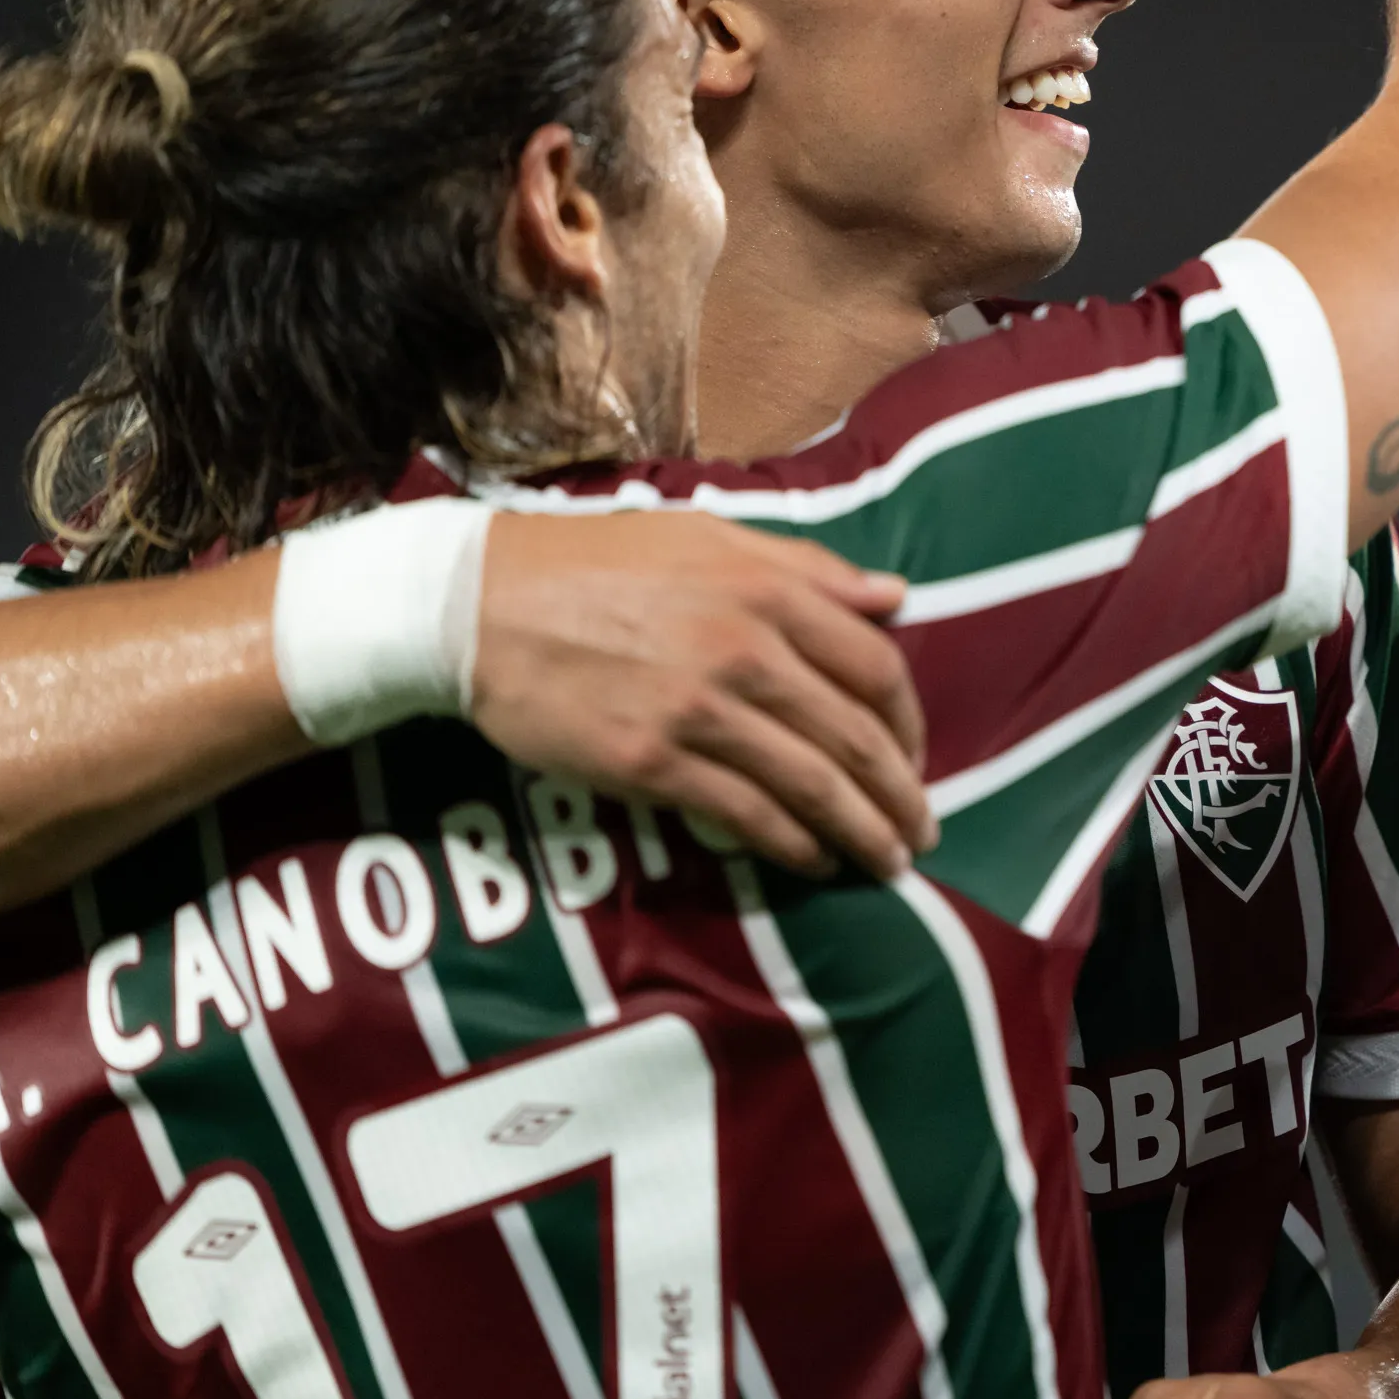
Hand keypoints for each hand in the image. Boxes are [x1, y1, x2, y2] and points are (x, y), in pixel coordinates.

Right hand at [472, 511, 930, 877]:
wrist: (477, 604)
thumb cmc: (596, 562)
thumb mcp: (709, 536)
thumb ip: (809, 569)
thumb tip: (896, 596)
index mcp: (767, 589)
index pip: (875, 666)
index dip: (908, 721)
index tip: (915, 756)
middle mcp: (744, 649)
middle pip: (853, 736)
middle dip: (899, 794)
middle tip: (921, 834)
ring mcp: (697, 709)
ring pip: (809, 784)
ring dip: (860, 831)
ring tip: (886, 861)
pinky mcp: (649, 762)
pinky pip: (743, 813)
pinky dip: (790, 844)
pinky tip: (812, 860)